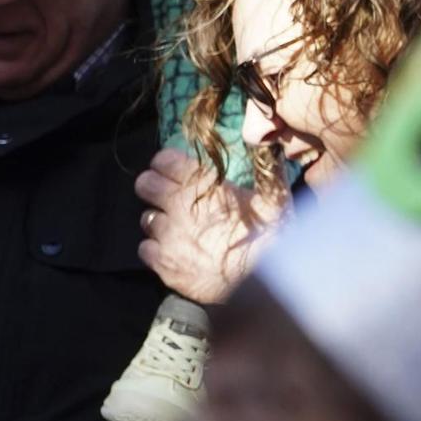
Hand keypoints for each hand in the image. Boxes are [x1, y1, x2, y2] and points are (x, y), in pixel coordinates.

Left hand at [135, 149, 279, 303]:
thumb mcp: (276, 198)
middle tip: (169, 196)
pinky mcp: (163, 263)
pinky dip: (157, 248)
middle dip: (153, 186)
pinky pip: (145, 249)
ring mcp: (168, 236)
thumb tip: (265, 138)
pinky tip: (175, 251)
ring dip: (159, 220)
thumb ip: (267, 168)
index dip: (168, 163)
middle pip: (145, 184)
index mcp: (202, 185)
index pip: (164, 160)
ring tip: (177, 228)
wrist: (263, 283)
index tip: (174, 169)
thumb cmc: (272, 237)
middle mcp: (178, 206)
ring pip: (146, 218)